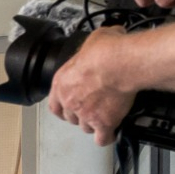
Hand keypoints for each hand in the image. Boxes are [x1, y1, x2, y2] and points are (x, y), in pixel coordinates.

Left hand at [48, 27, 136, 146]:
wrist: (119, 64)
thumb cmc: (106, 51)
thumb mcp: (96, 39)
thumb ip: (96, 45)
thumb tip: (111, 35)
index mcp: (62, 83)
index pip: (54, 104)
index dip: (62, 108)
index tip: (68, 108)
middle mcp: (70, 101)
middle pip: (71, 117)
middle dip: (80, 115)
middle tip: (92, 110)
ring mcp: (86, 114)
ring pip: (85, 128)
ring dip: (93, 125)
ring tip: (103, 119)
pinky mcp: (103, 123)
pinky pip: (102, 138)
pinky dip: (107, 137)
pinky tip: (111, 133)